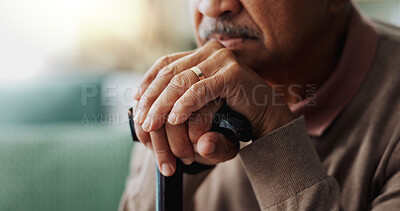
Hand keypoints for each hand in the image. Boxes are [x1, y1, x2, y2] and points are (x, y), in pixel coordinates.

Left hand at [133, 41, 294, 174]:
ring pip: (181, 81)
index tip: (135, 98)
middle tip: (141, 120)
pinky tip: (173, 119)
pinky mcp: (231, 74)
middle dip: (152, 98)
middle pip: (170, 73)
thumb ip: (173, 98)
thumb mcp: (197, 105)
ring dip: (162, 105)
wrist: (266, 117)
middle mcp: (210, 52)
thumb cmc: (230, 111)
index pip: (166, 63)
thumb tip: (135, 96)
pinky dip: (184, 106)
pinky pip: (200, 90)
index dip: (148, 80)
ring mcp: (221, 60)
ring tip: (151, 125)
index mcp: (201, 55)